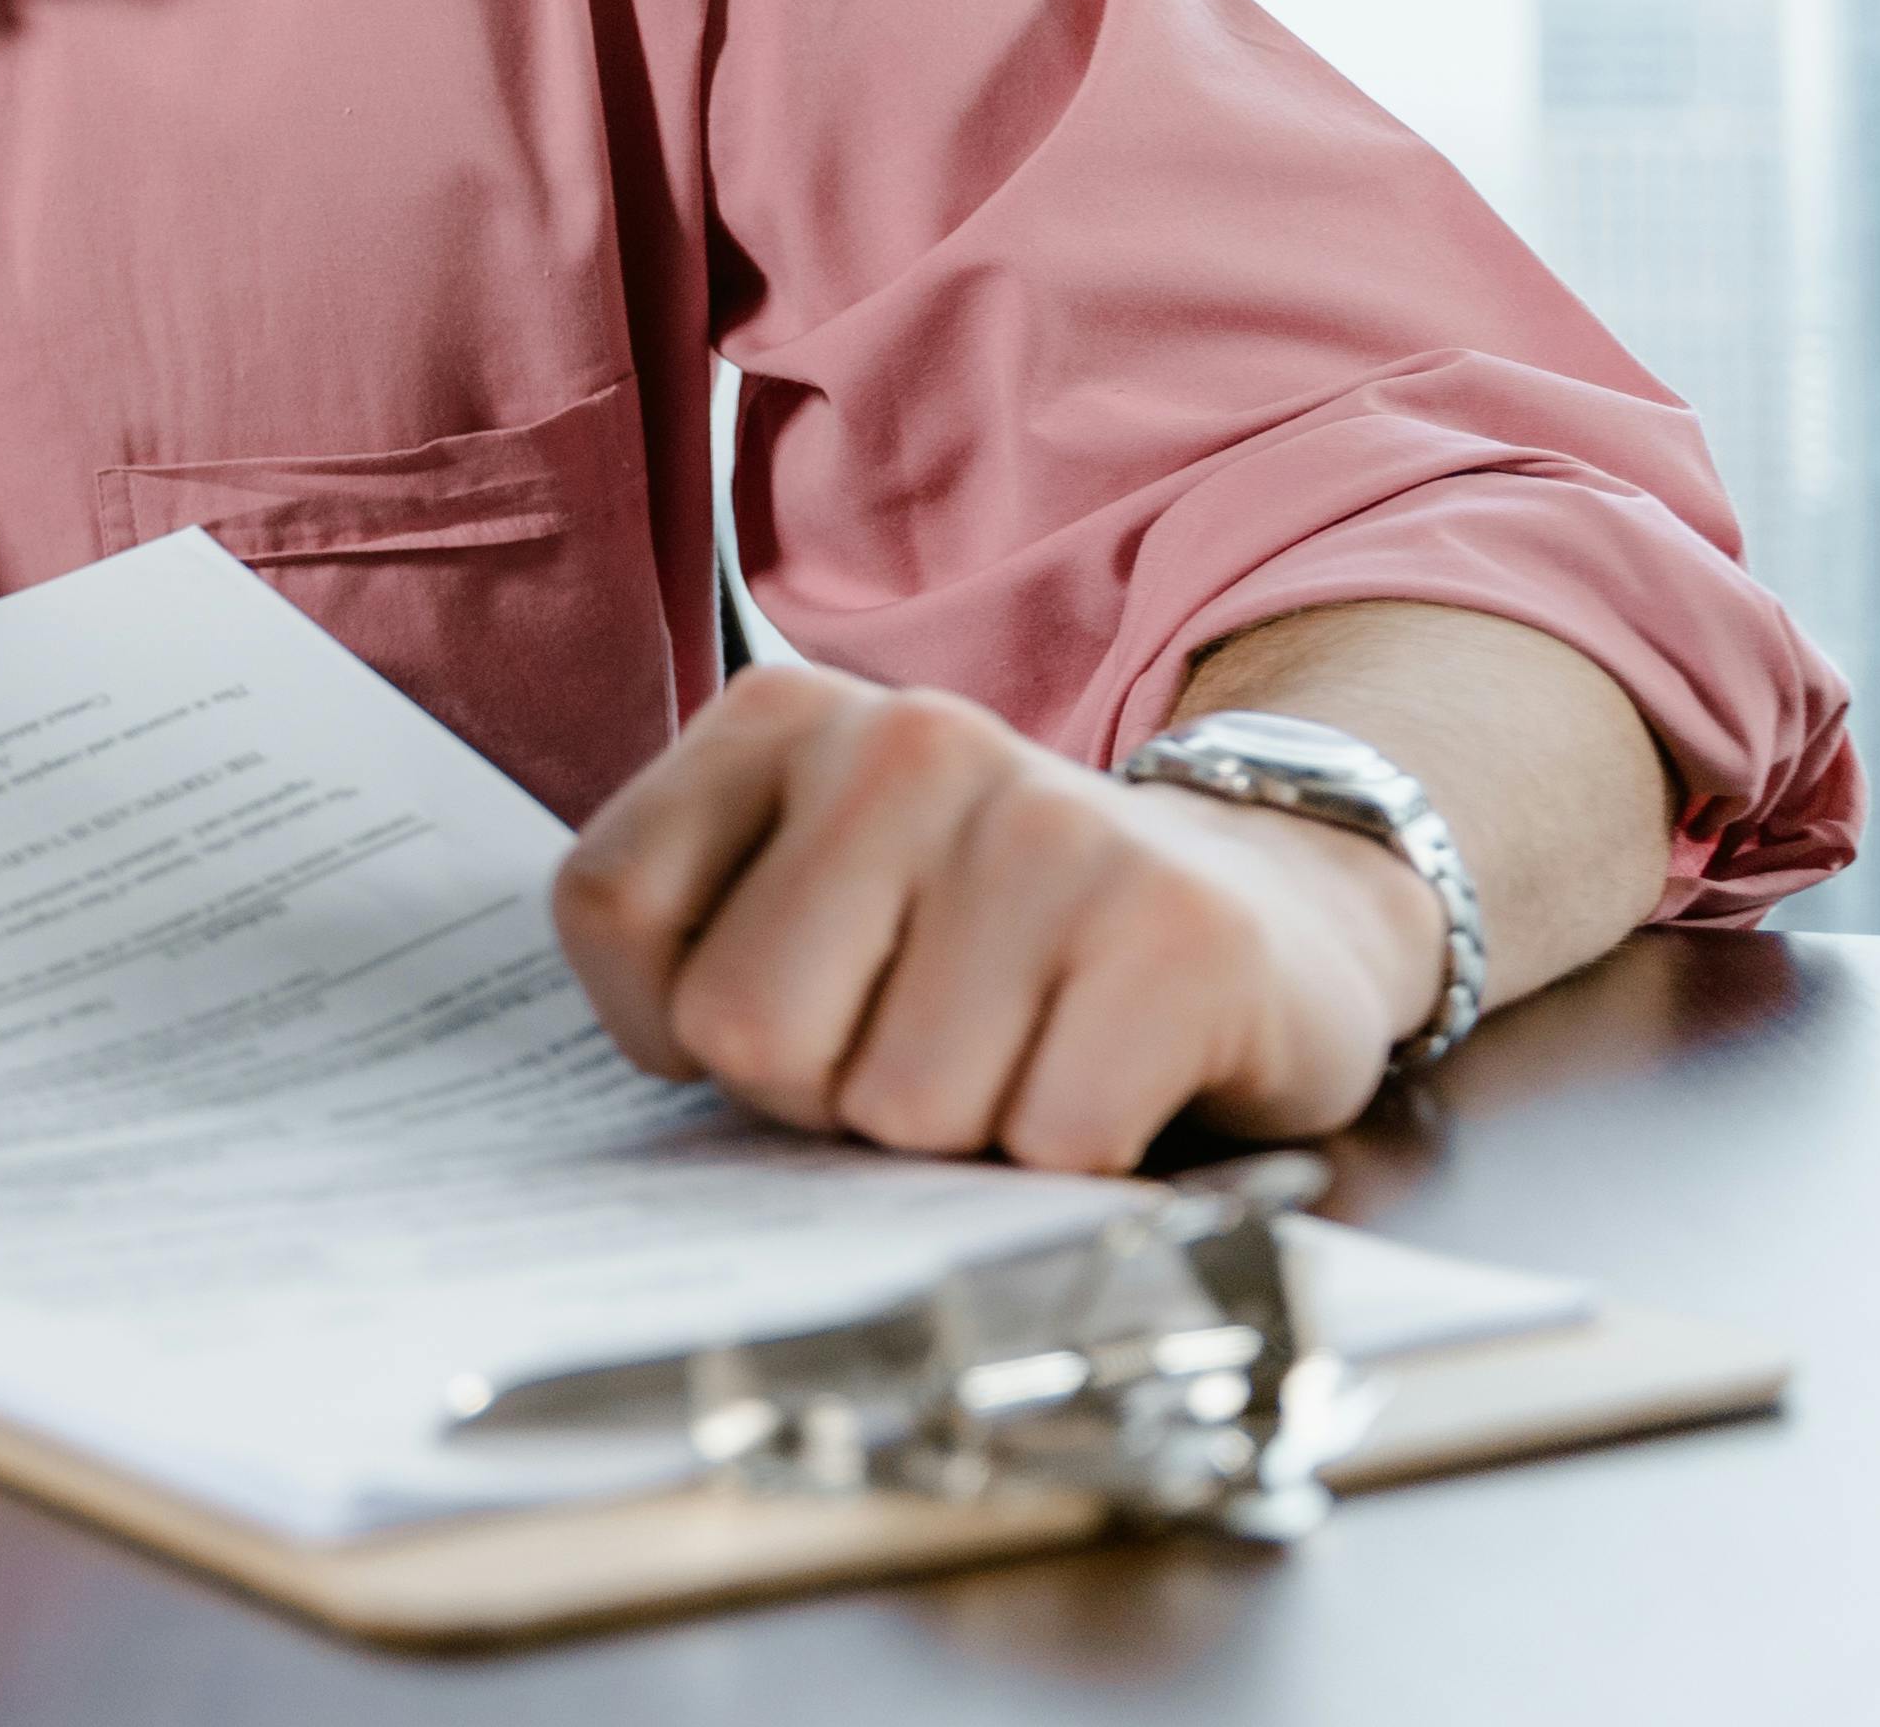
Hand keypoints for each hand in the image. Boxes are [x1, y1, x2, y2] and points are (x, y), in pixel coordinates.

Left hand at [552, 666, 1445, 1170]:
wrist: (1268, 909)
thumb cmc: (995, 940)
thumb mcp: (816, 891)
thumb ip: (702, 944)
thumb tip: (671, 1069)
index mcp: (782, 715)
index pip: (611, 905)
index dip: (670, 1020)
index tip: (776, 1012)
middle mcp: (907, 739)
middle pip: (745, 1027)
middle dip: (821, 1096)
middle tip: (915, 1049)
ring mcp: (1049, 824)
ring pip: (899, 1106)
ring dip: (957, 1140)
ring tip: (1021, 1056)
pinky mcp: (1176, 932)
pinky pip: (1048, 1143)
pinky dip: (1071, 1164)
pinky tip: (1109, 1079)